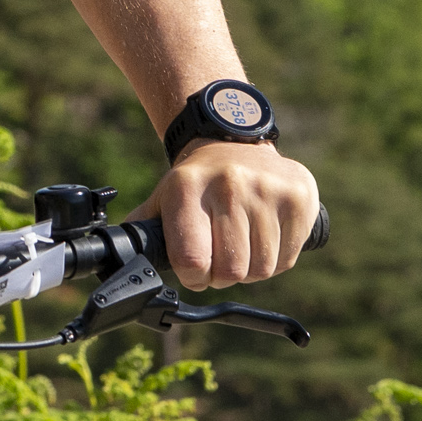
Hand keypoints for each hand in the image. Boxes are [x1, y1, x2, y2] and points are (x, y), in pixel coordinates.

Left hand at [141, 142, 320, 292]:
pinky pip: (288, 258)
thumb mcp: (163, 199)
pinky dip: (276, 259)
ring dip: (250, 270)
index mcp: (187, 187)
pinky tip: (264, 235)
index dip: (194, 277)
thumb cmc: (197, 183)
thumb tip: (123, 263)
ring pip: (262, 270)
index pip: (191, 260)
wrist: (236, 143)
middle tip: (220, 257)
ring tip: (241, 243)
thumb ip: (144, 232)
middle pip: (231, 272)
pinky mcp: (299, 196)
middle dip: (223, 276)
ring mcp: (267, 189)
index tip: (195, 269)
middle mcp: (228, 184)